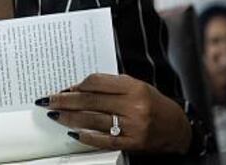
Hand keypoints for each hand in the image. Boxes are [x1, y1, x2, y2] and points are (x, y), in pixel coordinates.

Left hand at [36, 73, 191, 153]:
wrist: (177, 129)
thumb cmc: (153, 103)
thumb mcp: (135, 86)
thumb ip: (109, 85)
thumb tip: (77, 89)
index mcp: (133, 87)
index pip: (97, 82)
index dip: (77, 85)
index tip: (64, 88)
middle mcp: (133, 106)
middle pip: (90, 101)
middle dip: (65, 100)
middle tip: (48, 100)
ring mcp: (133, 127)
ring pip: (93, 120)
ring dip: (69, 117)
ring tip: (54, 114)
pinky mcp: (132, 143)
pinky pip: (103, 140)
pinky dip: (86, 136)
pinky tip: (72, 132)